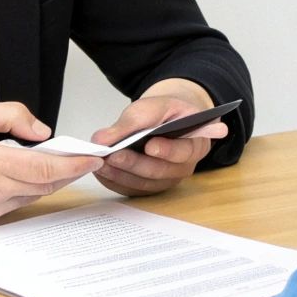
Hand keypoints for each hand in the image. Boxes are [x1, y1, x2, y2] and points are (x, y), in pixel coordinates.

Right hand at [0, 101, 102, 228]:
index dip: (75, 165)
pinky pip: (13, 205)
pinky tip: (23, 177)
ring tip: (55, 164)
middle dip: (68, 172)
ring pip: (31, 196)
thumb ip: (11, 116)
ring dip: (46, 182)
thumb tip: (42, 132)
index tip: (95, 159)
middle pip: (45, 186)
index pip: (46, 169)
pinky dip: (24, 190)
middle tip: (84, 159)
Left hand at [89, 79, 227, 197]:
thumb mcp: (153, 107)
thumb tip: (102, 139)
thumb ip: (131, 122)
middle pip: (160, 171)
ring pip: (143, 183)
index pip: (184, 151)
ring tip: (101, 162)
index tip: (150, 146)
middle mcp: (183, 167)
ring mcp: (166, 180)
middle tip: (114, 155)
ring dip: (120, 174)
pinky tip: (101, 171)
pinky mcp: (149, 187)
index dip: (167, 150)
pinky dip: (115, 181)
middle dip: (134, 163)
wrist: (163, 120)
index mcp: (195, 144)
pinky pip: (132, 189)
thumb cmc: (163, 113)